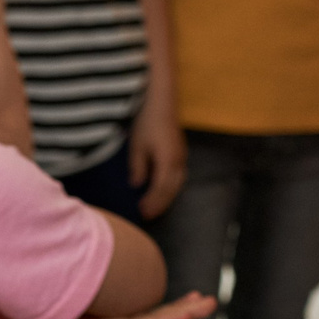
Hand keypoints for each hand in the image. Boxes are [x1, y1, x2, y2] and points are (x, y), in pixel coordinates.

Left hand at [128, 95, 185, 218]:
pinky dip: (169, 187)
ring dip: (166, 197)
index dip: (152, 202)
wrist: (160, 101)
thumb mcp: (137, 145)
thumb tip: (137, 186)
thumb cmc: (146, 122)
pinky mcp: (179, 152)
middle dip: (160, 204)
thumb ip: (138, 167)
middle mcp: (179, 161)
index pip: (161, 188)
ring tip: (153, 208)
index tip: (141, 213)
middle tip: (147, 216)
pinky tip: (161, 191)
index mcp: (168, 160)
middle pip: (171, 189)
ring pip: (177, 183)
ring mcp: (181, 156)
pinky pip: (178, 176)